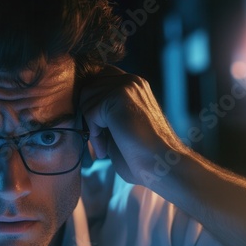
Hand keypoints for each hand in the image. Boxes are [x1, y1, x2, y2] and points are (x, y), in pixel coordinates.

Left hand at [79, 66, 184, 185]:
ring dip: (91, 127)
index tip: (96, 131)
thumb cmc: (142, 154)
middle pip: (88, 89)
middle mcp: (132, 81)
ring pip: (86, 99)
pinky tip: (105, 149)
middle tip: (99, 141)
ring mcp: (127, 85)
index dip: (91, 105)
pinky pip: (90, 111)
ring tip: (103, 147)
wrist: (162, 164)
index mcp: (134, 86)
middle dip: (88, 116)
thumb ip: (106, 114)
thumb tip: (82, 110)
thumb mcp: (121, 126)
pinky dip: (93, 134)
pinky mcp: (119, 95)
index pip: (97, 81)